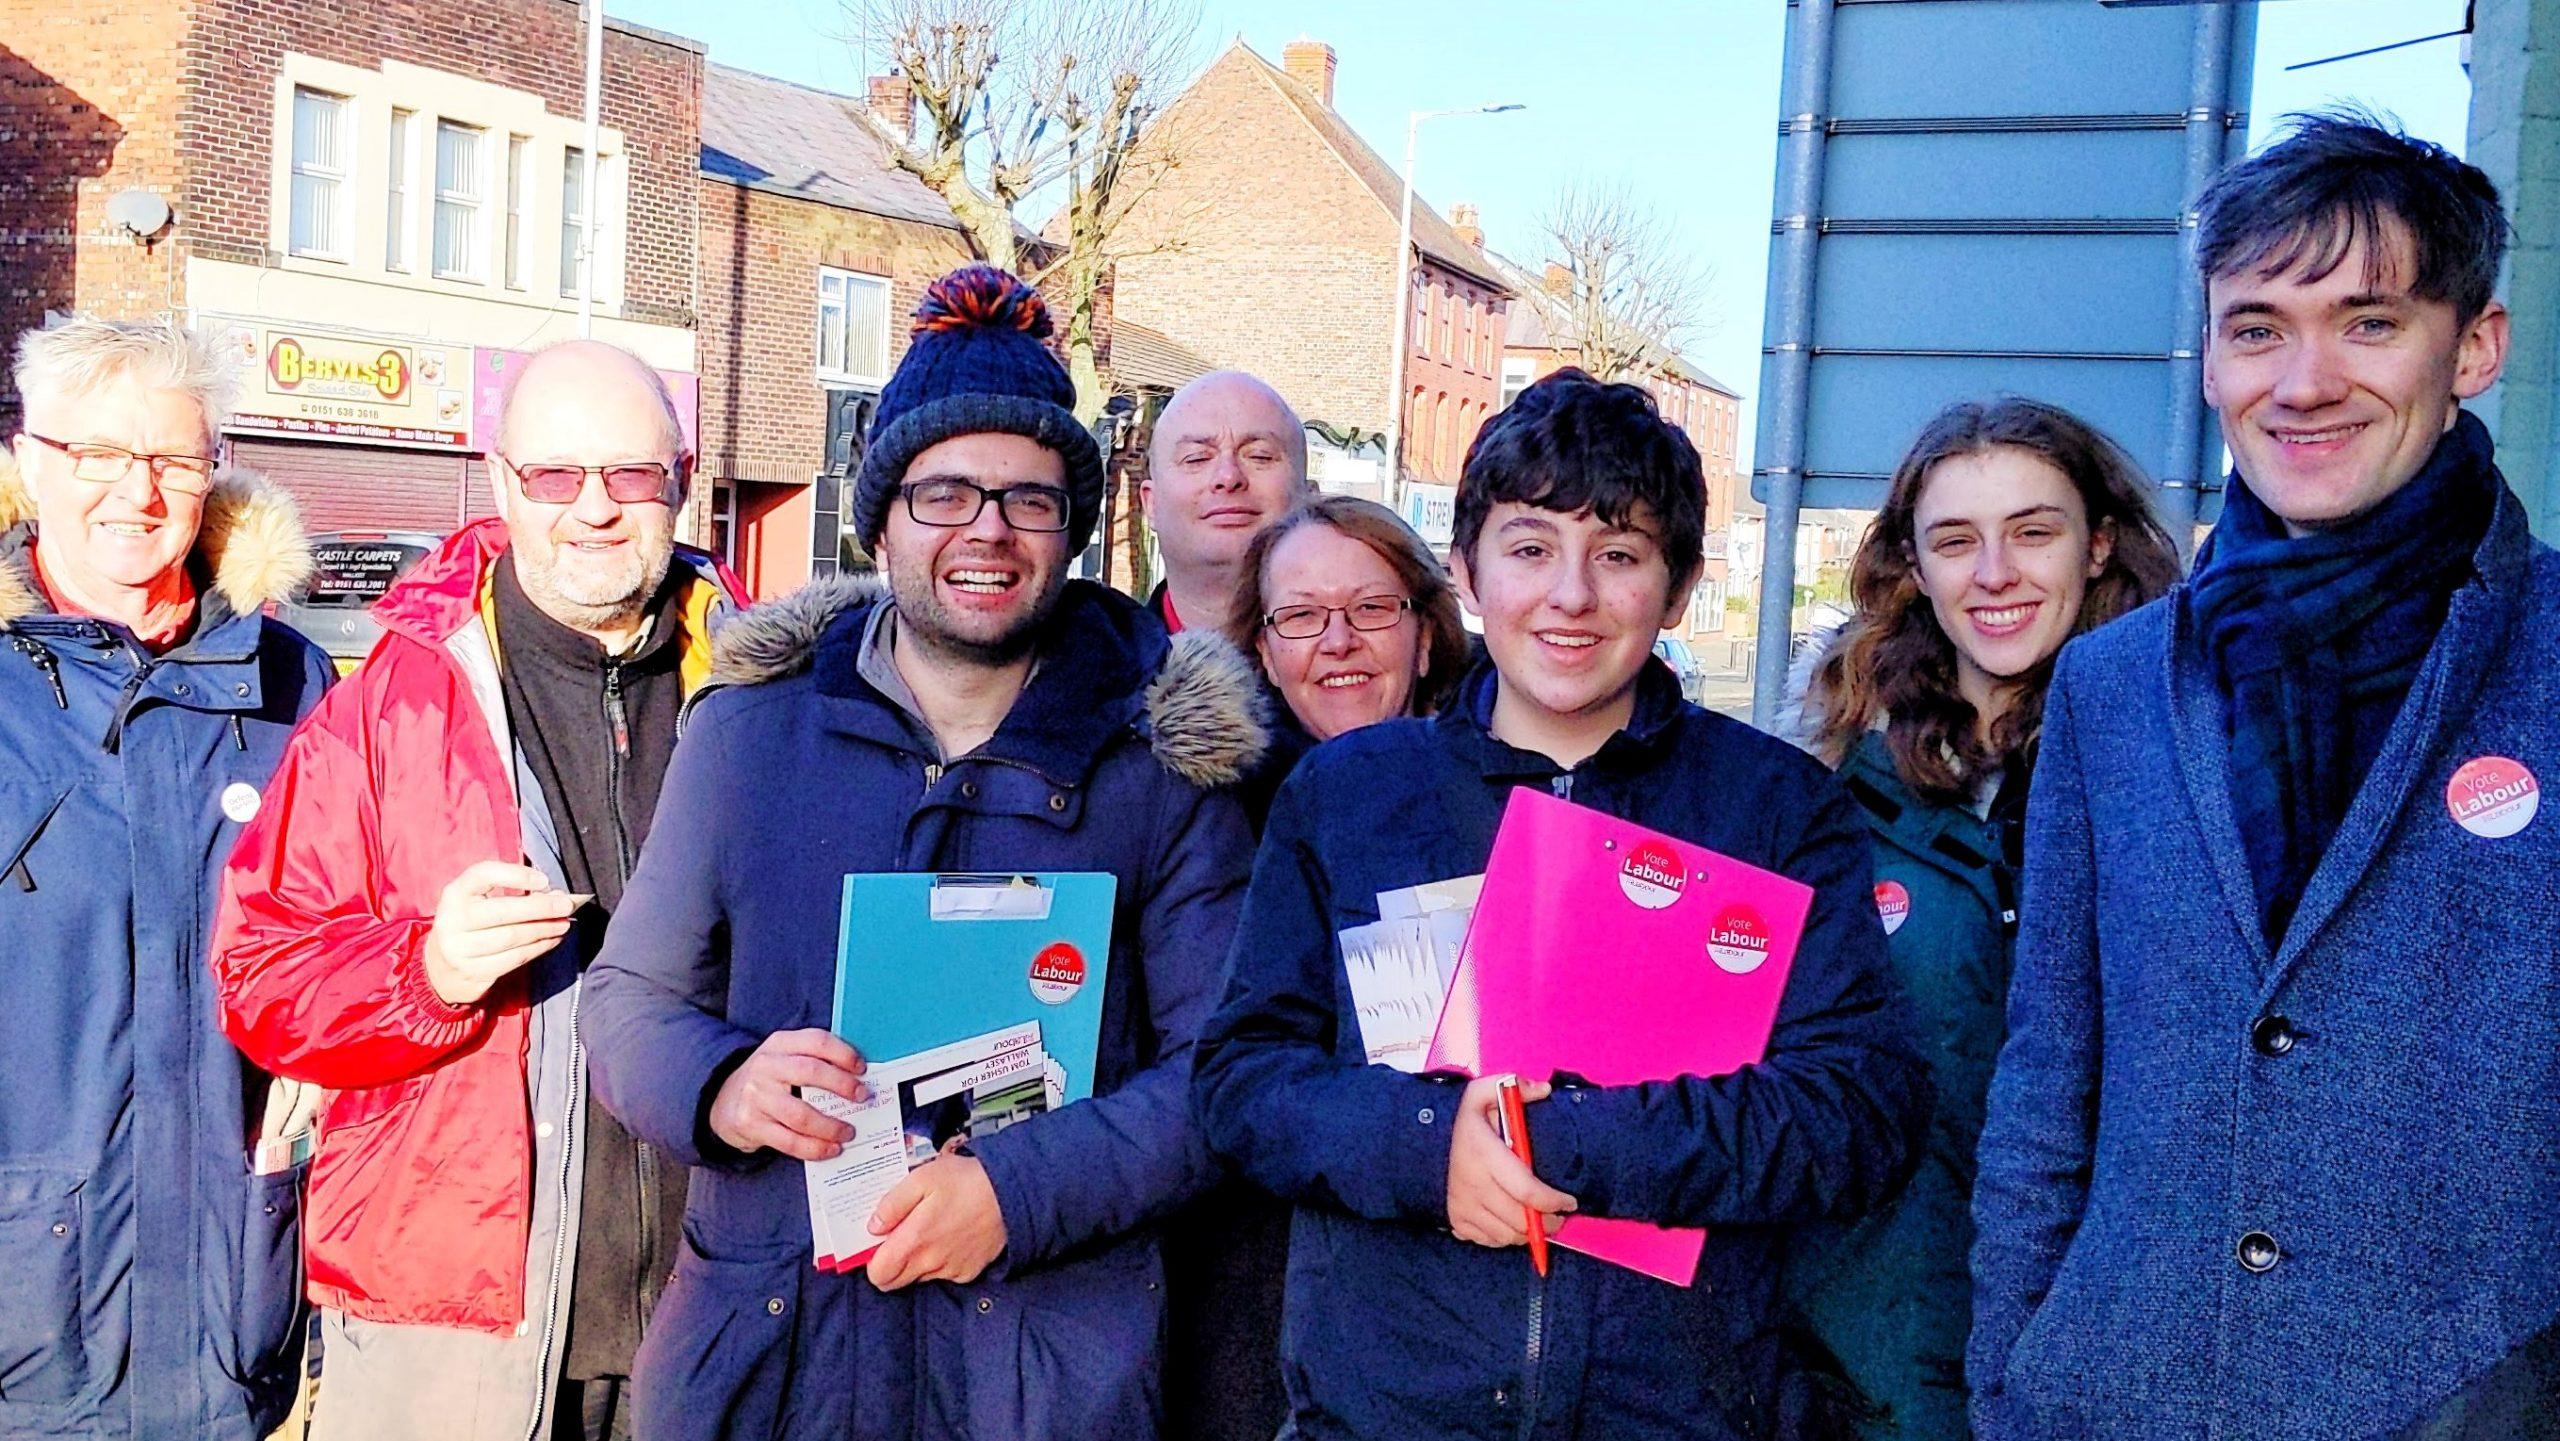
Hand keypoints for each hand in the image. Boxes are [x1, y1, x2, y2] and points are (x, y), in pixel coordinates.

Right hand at [421, 861, 587, 1005]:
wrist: (442, 967)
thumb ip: (513, 892)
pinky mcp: (474, 971)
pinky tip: (552, 939)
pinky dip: (539, 947)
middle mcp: (453, 919)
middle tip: (566, 905)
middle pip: (502, 911)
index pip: (483, 874)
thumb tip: (556, 896)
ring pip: (511, 937)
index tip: (544, 880)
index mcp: (455, 893)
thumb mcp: (479, 900)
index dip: (515, 875)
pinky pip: (515, 958)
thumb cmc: (471, 924)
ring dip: (544, 929)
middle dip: (540, 908)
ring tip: (564, 923)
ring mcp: (460, 948)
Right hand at [707, 1029, 867, 1160]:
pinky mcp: (751, 1124)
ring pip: (801, 1115)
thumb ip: (815, 1060)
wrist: (722, 1099)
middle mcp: (766, 1066)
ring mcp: (756, 1096)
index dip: (843, 1054)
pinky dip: (814, 1148)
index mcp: (780, 1044)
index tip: (862, 1068)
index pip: (817, 1041)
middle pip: (811, 1072)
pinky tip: (831, 1149)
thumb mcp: (785, 1057)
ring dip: (831, 1126)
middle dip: (842, 1085)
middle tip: (863, 1097)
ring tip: (849, 1132)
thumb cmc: (769, 1079)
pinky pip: (789, 1141)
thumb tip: (860, 1079)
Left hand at [864, 1151, 1007, 1290]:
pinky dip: (941, 1261)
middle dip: (891, 1263)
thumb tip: (873, 1226)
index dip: (873, 1261)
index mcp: (914, 1241)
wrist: (1013, 1193)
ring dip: (917, 1260)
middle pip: (895, 1281)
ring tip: (932, 1229)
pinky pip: (944, 1274)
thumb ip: (892, 1204)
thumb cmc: (966, 1181)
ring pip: (920, 1276)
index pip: (878, 1275)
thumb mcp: (922, 1179)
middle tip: (902, 1235)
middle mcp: (931, 1263)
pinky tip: (951, 1236)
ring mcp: (951, 1270)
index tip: (878, 1243)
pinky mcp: (969, 1272)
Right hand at [1446, 1075, 1575, 1248]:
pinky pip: (1488, 1240)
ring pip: (1506, 1235)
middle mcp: (1473, 1186)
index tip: (1569, 1201)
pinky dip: (1505, 1237)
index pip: (1527, 1191)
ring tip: (1539, 1221)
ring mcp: (1463, 1207)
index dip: (1553, 1201)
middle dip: (1548, 1222)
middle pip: (1520, 1220)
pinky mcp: (1456, 1221)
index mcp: (1484, 1156)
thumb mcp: (1482, 1093)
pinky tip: (1512, 1223)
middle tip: (1559, 1216)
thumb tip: (1544, 1089)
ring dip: (1528, 1233)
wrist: (1416, 1144)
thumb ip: (1514, 1086)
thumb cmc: (1459, 1121)